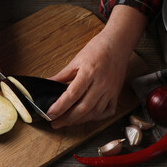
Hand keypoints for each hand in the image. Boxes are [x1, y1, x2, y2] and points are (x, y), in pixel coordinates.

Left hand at [47, 5, 146, 128]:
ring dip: (80, 120)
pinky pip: (108, 111)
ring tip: (67, 122)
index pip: (72, 94)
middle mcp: (101, 84)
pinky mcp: (117, 93)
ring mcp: (111, 90)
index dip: (60, 106)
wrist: (118, 43)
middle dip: (67, 119)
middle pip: (83, 108)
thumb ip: (62, 75)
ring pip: (95, 112)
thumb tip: (48, 83)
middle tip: (55, 123)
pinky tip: (87, 118)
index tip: (50, 113)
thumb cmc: (97, 48)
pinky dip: (97, 117)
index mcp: (89, 73)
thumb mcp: (76, 59)